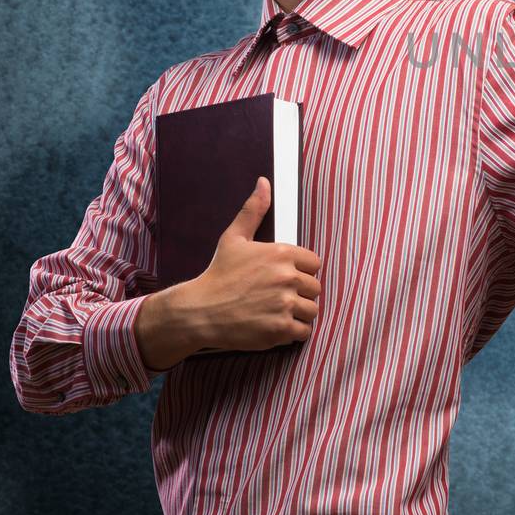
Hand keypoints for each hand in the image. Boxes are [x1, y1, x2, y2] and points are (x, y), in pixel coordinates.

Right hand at [142, 176, 323, 365]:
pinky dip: (294, 332)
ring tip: (279, 313)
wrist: (199, 311)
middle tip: (278, 298)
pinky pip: (304, 331)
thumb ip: (253, 210)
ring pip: (312, 310)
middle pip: (315, 288)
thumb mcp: (234, 238)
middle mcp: (286, 277)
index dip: (300, 272)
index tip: (284, 279)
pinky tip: (277, 327)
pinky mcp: (281, 329)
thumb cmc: (218, 274)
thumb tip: (264, 182)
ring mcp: (285, 304)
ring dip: (299, 314)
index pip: (314, 263)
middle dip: (300, 294)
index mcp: (281, 254)